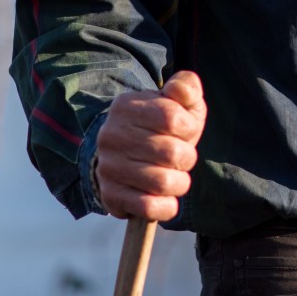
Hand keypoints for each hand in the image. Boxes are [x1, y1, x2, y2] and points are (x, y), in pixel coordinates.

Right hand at [94, 70, 206, 220]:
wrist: (125, 151)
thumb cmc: (161, 124)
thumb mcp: (176, 100)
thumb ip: (185, 87)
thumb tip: (179, 91)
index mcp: (126, 106)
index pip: (171, 118)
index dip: (188, 127)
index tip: (186, 130)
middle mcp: (111, 135)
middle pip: (171, 152)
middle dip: (187, 157)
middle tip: (183, 156)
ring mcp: (108, 167)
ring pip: (162, 183)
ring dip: (180, 183)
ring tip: (176, 176)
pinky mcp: (110, 195)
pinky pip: (148, 208)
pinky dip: (166, 207)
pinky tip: (167, 199)